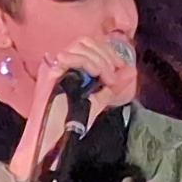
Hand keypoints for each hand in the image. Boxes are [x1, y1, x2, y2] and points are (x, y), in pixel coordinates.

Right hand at [9, 36, 138, 181]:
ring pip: (81, 46)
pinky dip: (90, 63)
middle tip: (114, 77)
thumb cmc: (70, 123)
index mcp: (69, 66)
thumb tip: (131, 70)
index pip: (88, 44)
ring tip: (107, 81)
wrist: (53, 139)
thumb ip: (113, 86)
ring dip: (100, 61)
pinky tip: (99, 78)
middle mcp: (59, 62)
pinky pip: (73, 57)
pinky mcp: (50, 71)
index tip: (120, 67)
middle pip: (85, 41)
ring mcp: (53, 65)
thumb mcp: (97, 101)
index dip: (107, 51)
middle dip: (106, 55)